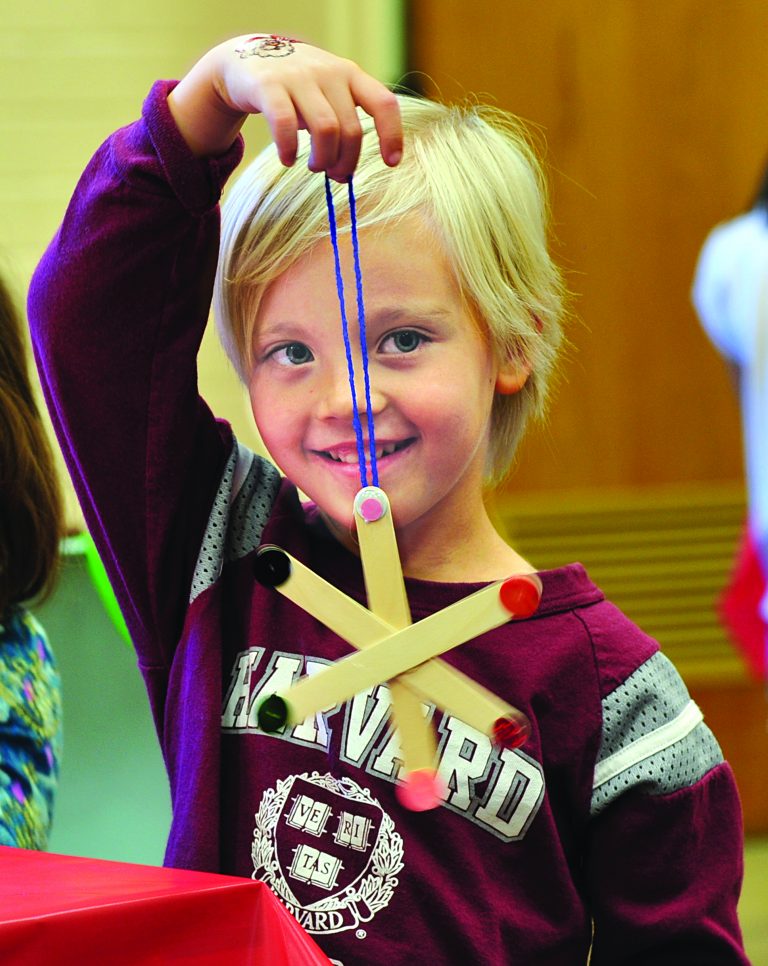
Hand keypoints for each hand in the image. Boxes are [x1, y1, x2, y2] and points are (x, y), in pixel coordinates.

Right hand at [168, 35, 402, 180]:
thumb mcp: (328, 97)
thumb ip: (343, 127)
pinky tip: (288, 160)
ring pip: (326, 129)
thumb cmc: (296, 90)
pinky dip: (289, 149)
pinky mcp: (268, 85)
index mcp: (350, 75)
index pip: (384, 103)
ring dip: (323, 160)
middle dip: (346, 162)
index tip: (391, 163)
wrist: (247, 61)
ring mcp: (298, 76)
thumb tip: (346, 175)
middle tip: (335, 175)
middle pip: (351, 130)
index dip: (392, 135)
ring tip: (314, 168)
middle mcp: (329, 72)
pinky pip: (286, 124)